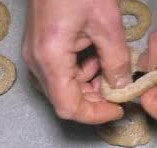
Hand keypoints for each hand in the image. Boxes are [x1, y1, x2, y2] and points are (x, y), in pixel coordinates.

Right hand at [22, 0, 130, 123]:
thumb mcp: (106, 23)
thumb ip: (116, 60)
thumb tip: (121, 87)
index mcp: (50, 57)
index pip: (69, 107)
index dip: (95, 115)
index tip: (118, 109)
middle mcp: (36, 61)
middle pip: (64, 100)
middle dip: (94, 100)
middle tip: (119, 89)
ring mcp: (34, 55)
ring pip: (63, 87)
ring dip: (89, 85)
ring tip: (109, 66)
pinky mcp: (39, 48)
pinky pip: (60, 72)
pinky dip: (81, 72)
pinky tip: (96, 56)